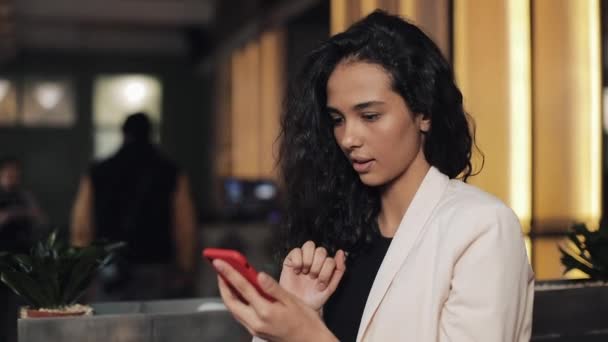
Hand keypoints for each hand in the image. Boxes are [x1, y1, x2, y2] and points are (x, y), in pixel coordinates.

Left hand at [214, 259, 337, 341]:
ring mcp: (255, 328)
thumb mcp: (292, 300)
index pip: (243, 288)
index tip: (219, 262)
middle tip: (220, 269)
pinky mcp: (256, 331)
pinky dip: (236, 302)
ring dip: (228, 293)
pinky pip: (240, 315)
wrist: (310, 341)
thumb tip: (259, 275)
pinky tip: (239, 293)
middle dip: (223, 284)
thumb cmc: (305, 321)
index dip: (229, 273)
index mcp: (266, 312)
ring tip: (227, 278)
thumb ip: (273, 288)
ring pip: (234, 310)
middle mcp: (256, 322)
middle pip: (231, 302)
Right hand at [279, 241, 345, 311]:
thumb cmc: (314, 298)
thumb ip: (339, 270)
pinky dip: (298, 261)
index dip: (326, 272)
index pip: (330, 259)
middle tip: (313, 278)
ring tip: (305, 272)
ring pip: (310, 245)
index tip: (321, 284)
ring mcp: (303, 259)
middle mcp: (315, 260)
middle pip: (321, 250)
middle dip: (318, 266)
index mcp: (325, 266)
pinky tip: (297, 271)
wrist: (299, 307)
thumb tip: (341, 253)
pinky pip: (296, 251)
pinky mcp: (291, 260)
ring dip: (309, 260)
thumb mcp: (331, 287)